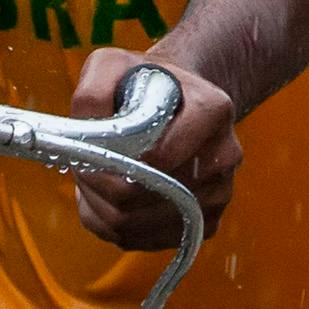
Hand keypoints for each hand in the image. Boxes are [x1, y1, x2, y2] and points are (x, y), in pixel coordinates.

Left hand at [68, 45, 235, 250]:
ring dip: (102, 208)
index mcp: (211, 110)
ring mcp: (217, 195)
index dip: (113, 161)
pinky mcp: (203, 223)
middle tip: (84, 166)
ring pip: (139, 226)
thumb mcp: (111, 66)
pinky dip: (114, 227)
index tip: (92, 149)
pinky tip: (109, 200)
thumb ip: (92, 91)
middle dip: (101, 186)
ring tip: (95, 180)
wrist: (175, 102)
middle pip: (145, 197)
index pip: (160, 156)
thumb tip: (83, 133)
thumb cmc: (140, 84)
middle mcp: (224, 156)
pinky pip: (147, 242)